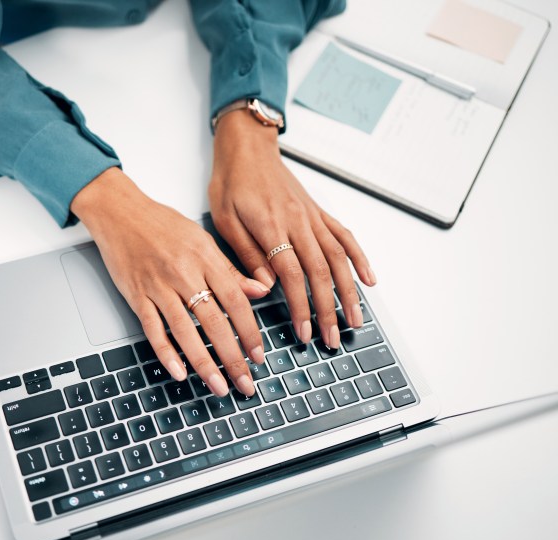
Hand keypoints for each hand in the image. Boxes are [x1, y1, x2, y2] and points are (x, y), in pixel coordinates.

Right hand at [70, 167, 269, 396]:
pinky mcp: (136, 295)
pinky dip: (166, 352)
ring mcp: (158, 285)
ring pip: (186, 331)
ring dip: (204, 363)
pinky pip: (152, 329)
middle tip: (245, 383)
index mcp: (205, 258)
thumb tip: (260, 291)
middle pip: (215, 322)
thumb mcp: (202, 240)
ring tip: (218, 386)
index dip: (250, 331)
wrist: (120, 211)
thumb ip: (230, 269)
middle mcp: (184, 273)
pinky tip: (179, 372)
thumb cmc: (161, 223)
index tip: (259, 355)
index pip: (236, 301)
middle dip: (233, 357)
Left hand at [209, 110, 375, 348]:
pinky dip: (359, 258)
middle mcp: (298, 222)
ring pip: (339, 258)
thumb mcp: (224, 219)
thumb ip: (247, 253)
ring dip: (349, 292)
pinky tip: (369, 279)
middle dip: (329, 309)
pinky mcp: (318, 212)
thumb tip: (266, 287)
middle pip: (321, 272)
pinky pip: (344, 236)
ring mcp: (312, 217)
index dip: (301, 306)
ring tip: (356, 320)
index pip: (292, 275)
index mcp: (272, 226)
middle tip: (332, 338)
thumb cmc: (231, 182)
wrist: (247, 147)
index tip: (305, 331)